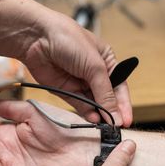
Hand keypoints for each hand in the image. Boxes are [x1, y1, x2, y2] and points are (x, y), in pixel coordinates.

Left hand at [0, 0, 131, 126]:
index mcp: (106, 61)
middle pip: (107, 97)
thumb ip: (105, 92)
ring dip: (100, 115)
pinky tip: (93, 120)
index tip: (127, 120)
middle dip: (112, 112)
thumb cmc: (69, 40)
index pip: (120, 86)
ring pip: (93, 103)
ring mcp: (79, 82)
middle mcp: (94, 73)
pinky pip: (78, 105)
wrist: (37, 37)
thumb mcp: (94, 66)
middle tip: (117, 128)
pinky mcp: (65, 90)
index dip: (124, 103)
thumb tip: (115, 113)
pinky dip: (86, 113)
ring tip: (105, 127)